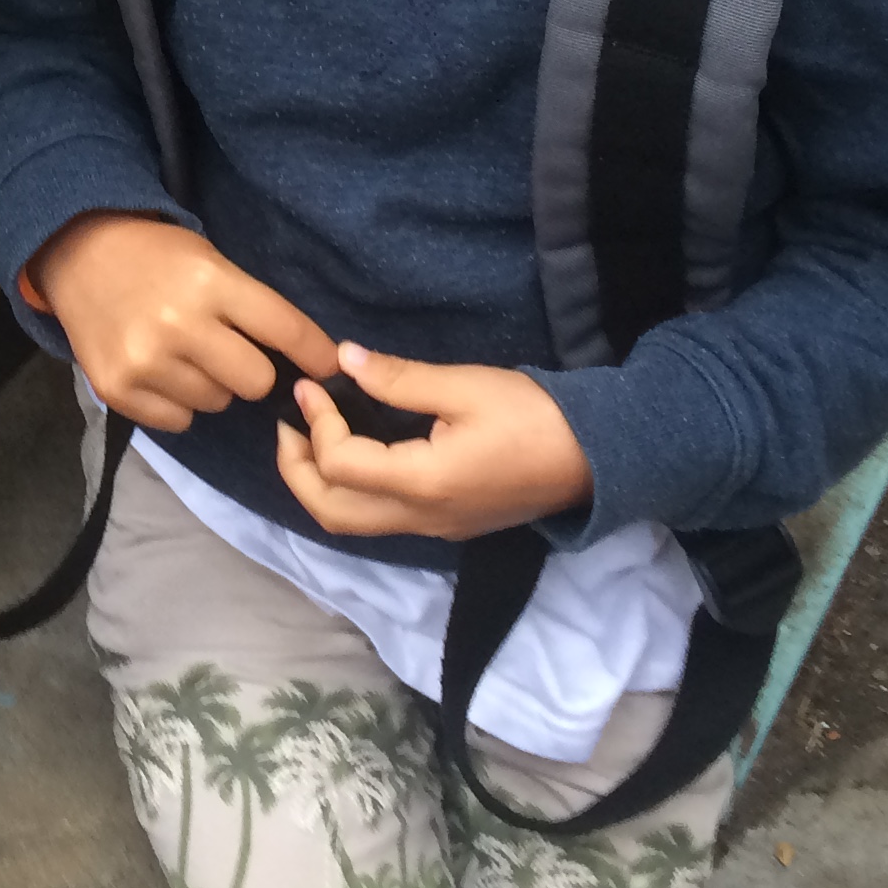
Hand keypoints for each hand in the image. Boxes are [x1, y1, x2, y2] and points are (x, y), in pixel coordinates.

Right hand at [25, 212, 335, 431]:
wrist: (76, 254)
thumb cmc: (156, 255)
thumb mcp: (209, 261)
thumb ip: (254, 307)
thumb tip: (316, 362)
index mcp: (209, 282)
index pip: (284, 328)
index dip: (316, 353)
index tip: (329, 367)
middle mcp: (178, 325)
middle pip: (256, 381)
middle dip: (252, 368)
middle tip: (228, 348)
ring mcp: (145, 362)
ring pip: (218, 403)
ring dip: (212, 384)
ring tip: (185, 353)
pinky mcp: (118, 391)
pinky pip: (181, 421)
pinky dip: (179, 402)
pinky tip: (161, 370)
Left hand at [274, 343, 593, 540]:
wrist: (598, 457)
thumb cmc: (536, 416)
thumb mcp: (466, 386)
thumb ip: (400, 379)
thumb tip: (344, 358)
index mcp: (424, 484)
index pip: (340, 465)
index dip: (316, 424)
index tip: (314, 385)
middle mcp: (421, 518)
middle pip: (331, 513)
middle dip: (296, 469)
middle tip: (289, 422)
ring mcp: (434, 528)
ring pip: (352, 523)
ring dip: (319, 483)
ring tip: (311, 435)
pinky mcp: (446, 524)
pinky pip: (379, 519)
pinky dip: (349, 490)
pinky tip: (353, 450)